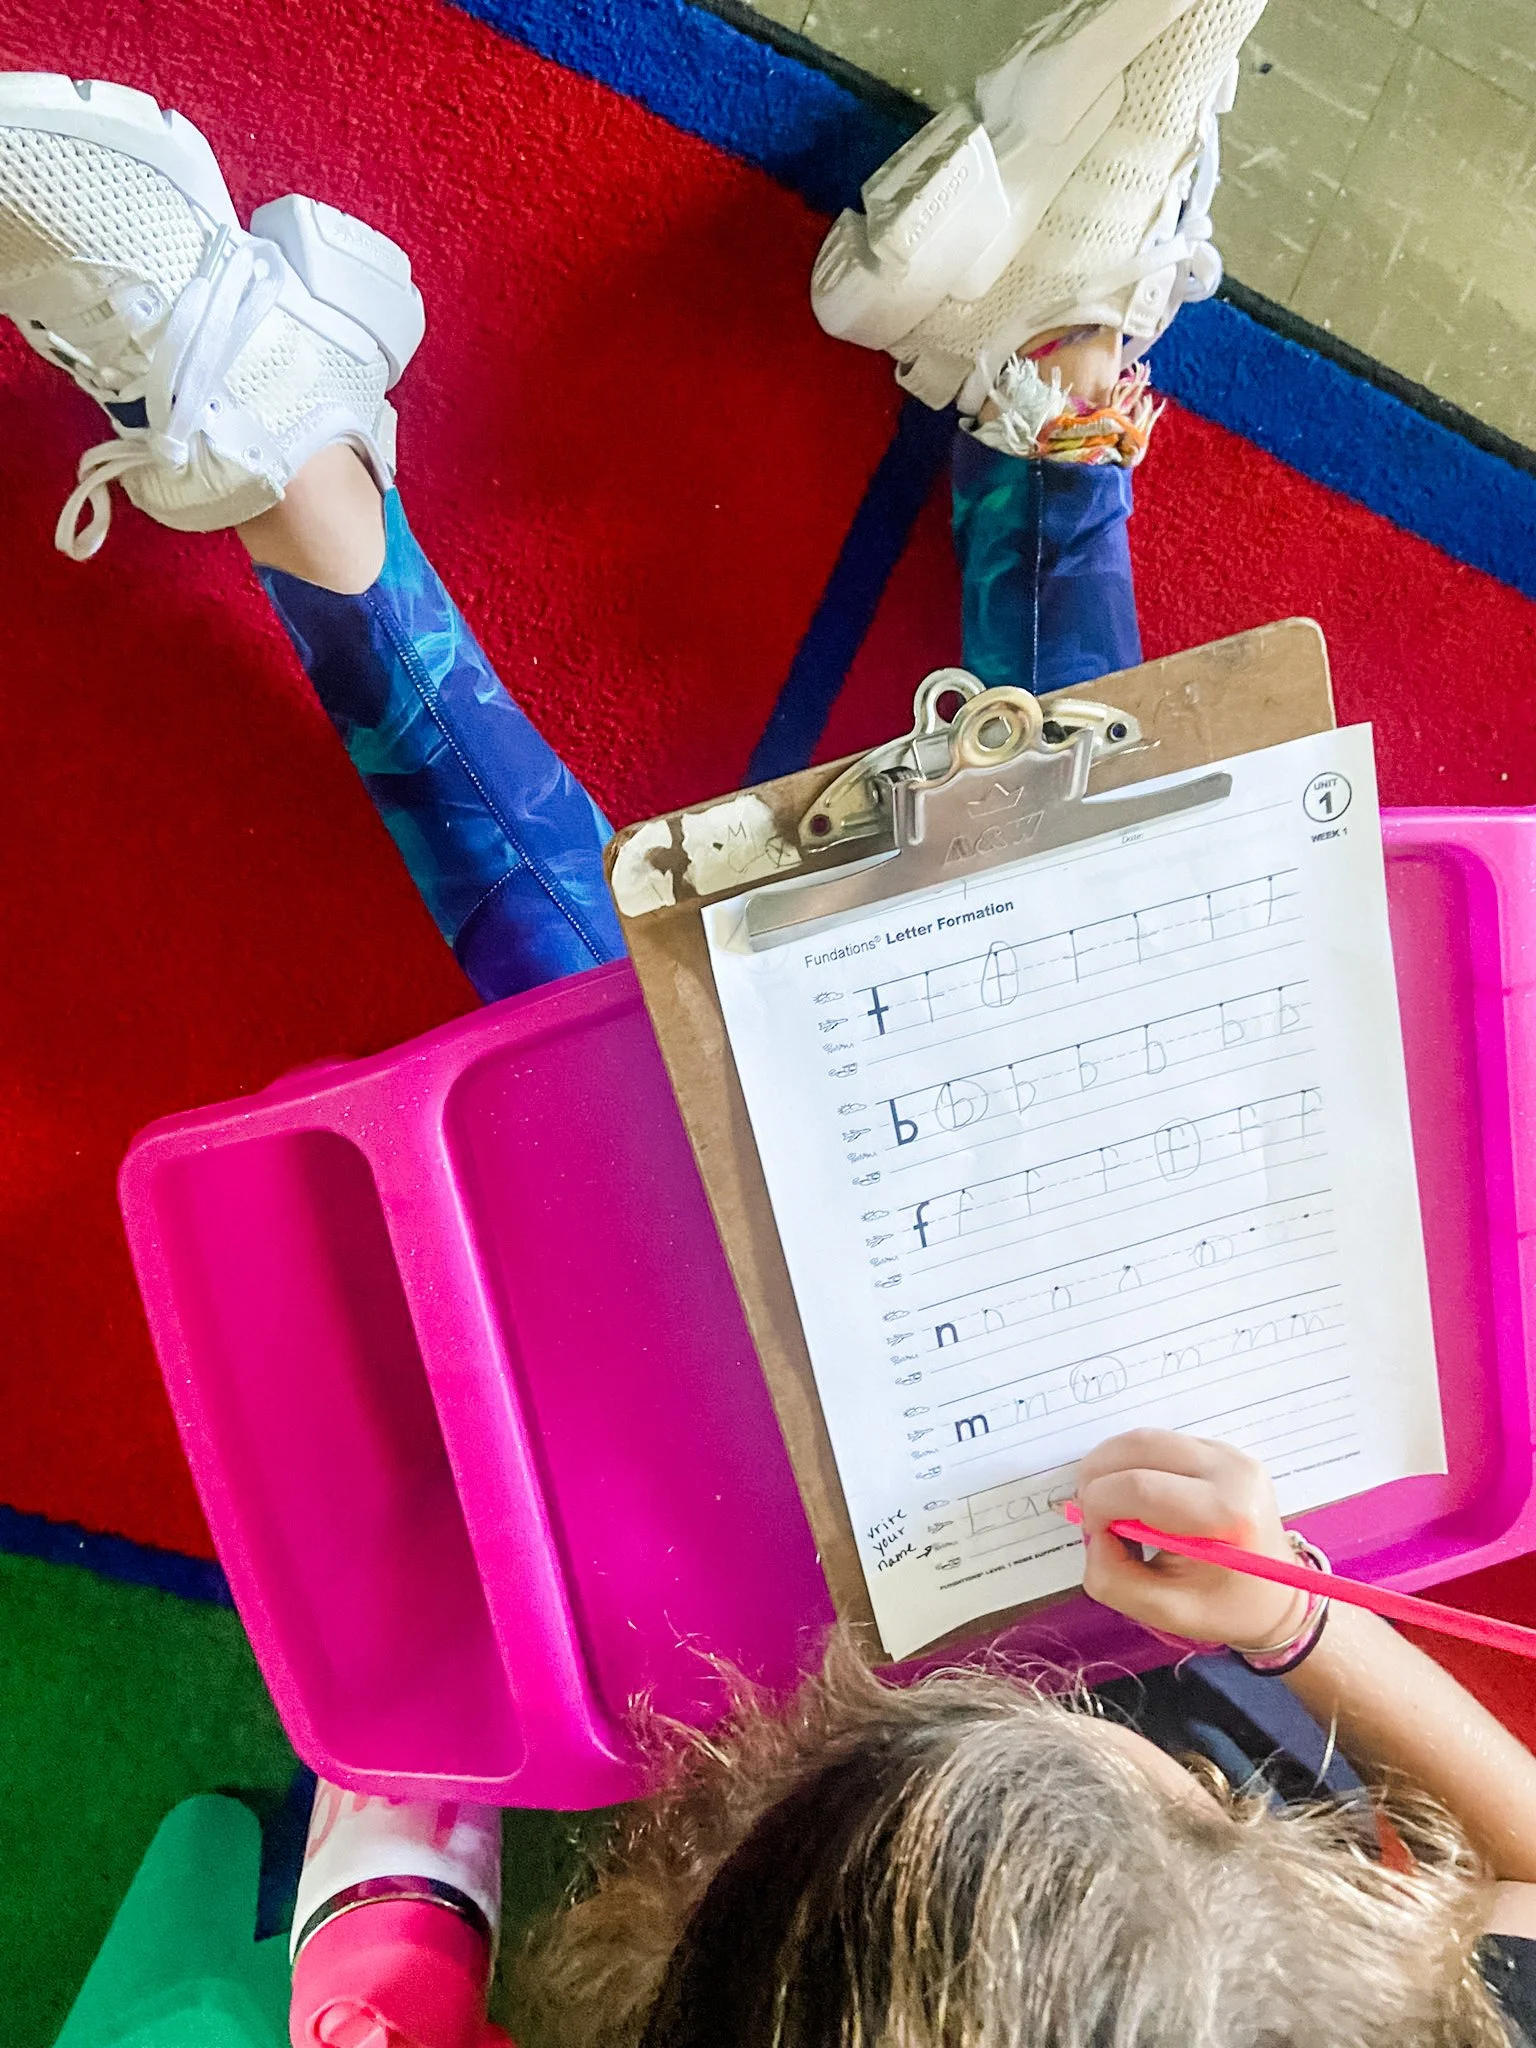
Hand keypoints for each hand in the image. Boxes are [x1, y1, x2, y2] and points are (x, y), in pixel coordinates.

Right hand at [1075, 1430, 1308, 1650]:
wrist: (1279, 1597)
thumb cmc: (1226, 1608)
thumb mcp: (1166, 1612)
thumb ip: (1113, 1578)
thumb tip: (1094, 1533)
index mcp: (1226, 1513)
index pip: (1140, 1487)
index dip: (1099, 1506)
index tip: (1094, 1533)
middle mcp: (1231, 1470)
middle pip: (1137, 1447)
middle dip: (1097, 1478)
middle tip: (1093, 1516)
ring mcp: (1229, 1453)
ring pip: (1144, 1439)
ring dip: (1112, 1468)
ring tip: (1113, 1508)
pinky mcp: (1221, 1449)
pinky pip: (1159, 1443)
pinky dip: (1133, 1465)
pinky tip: (1138, 1500)